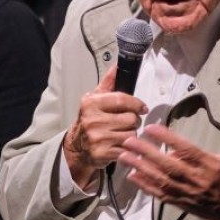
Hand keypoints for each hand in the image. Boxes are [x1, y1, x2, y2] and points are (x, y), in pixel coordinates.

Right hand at [63, 66, 147, 188]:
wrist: (77, 146)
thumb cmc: (91, 119)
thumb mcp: (96, 98)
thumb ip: (109, 82)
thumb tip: (117, 65)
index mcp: (91, 103)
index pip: (122, 99)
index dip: (137, 103)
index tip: (142, 107)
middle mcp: (92, 120)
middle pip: (131, 119)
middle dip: (134, 121)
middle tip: (128, 123)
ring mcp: (97, 138)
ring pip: (131, 134)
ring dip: (131, 135)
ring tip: (123, 134)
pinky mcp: (102, 153)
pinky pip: (127, 149)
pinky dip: (128, 148)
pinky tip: (120, 145)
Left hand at [119, 124, 219, 219]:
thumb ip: (205, 156)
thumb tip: (179, 152)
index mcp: (212, 167)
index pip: (186, 150)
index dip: (168, 138)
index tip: (152, 128)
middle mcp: (198, 181)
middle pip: (168, 165)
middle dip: (146, 152)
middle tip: (129, 141)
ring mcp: (189, 195)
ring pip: (160, 180)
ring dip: (140, 168)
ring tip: (124, 157)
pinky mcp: (183, 205)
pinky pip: (161, 195)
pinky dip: (145, 186)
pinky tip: (132, 177)